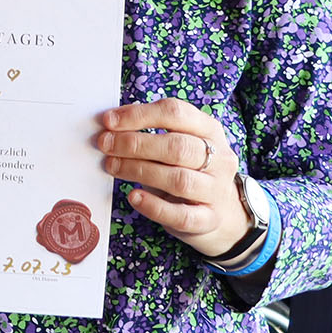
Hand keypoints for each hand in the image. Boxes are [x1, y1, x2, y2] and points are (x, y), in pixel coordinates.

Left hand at [97, 98, 249, 258]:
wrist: (226, 213)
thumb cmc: (191, 170)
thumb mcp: (179, 144)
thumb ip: (152, 133)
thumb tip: (111, 125)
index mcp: (209, 131)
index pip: (176, 113)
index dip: (139, 115)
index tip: (109, 120)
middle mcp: (219, 159)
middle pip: (177, 146)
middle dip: (135, 144)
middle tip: (105, 144)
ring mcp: (216, 190)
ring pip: (179, 179)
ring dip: (139, 170)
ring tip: (112, 166)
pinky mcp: (209, 220)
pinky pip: (181, 215)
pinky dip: (154, 206)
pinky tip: (134, 197)